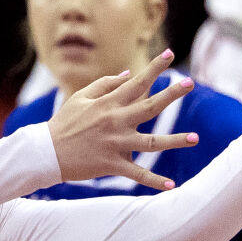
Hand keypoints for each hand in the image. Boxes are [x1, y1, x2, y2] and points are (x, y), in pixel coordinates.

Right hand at [48, 49, 198, 187]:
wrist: (46, 153)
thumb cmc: (64, 123)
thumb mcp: (81, 97)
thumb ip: (106, 84)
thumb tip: (130, 74)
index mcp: (108, 104)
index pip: (137, 82)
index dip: (154, 68)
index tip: (170, 54)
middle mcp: (116, 122)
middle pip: (150, 106)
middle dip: (171, 94)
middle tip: (190, 83)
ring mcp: (116, 144)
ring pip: (152, 143)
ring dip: (175, 140)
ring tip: (195, 138)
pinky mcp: (113, 164)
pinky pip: (138, 174)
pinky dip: (155, 182)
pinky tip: (172, 186)